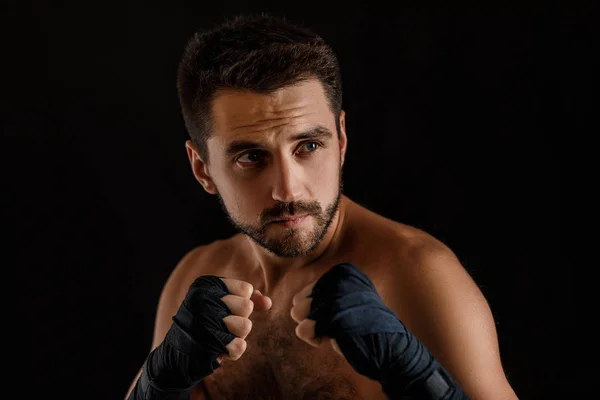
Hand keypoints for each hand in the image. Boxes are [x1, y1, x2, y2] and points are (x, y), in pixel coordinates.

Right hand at [141, 276, 271, 392]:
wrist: (178, 354)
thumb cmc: (206, 323)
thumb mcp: (224, 303)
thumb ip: (248, 298)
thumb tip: (268, 302)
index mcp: (205, 285)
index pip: (246, 289)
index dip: (242, 302)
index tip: (226, 308)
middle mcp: (201, 300)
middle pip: (247, 307)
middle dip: (241, 319)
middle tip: (224, 324)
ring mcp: (202, 322)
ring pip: (245, 326)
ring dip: (237, 335)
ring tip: (221, 335)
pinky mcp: (206, 345)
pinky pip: (239, 347)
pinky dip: (234, 350)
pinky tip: (221, 349)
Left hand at [290, 263, 438, 394]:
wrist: (391, 348)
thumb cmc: (365, 326)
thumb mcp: (347, 300)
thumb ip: (325, 295)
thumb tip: (295, 304)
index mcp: (344, 272)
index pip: (309, 290)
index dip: (316, 308)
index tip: (334, 317)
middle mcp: (339, 280)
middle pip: (300, 300)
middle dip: (310, 318)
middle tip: (330, 327)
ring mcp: (336, 298)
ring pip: (298, 312)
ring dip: (310, 328)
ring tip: (329, 332)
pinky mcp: (334, 318)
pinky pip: (304, 328)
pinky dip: (312, 338)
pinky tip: (328, 340)